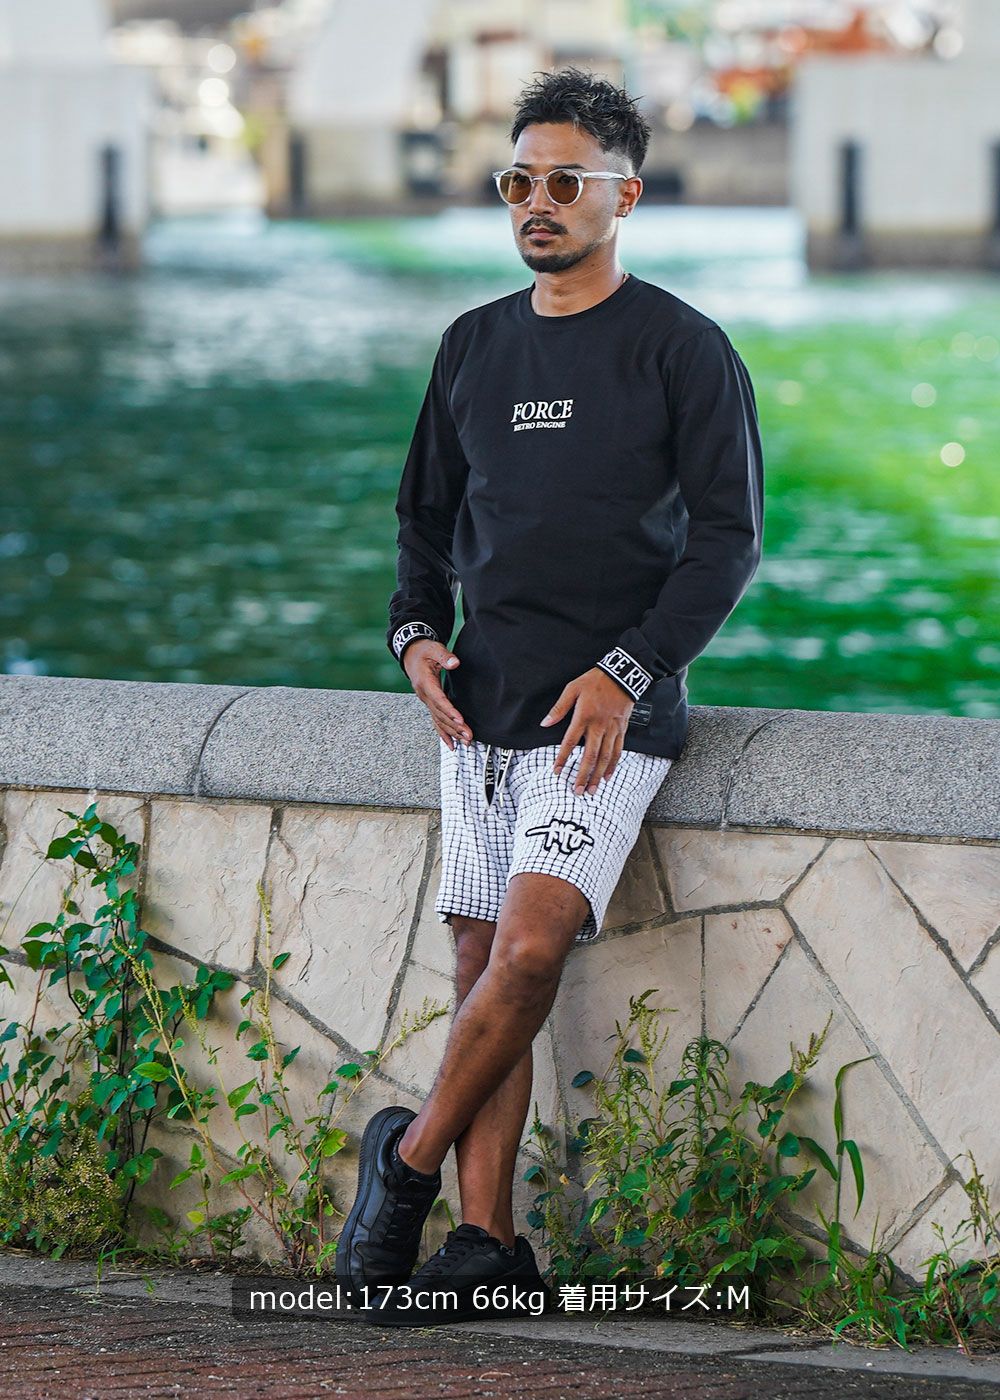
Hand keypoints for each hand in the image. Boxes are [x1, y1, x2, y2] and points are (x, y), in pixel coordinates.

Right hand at [404, 640, 472, 750]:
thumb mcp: (434, 649)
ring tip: (465, 742)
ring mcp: (426, 701)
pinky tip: (451, 744)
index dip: (449, 711)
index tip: (460, 720)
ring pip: (439, 720)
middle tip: (468, 736)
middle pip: (440, 714)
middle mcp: (424, 695)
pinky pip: (436, 721)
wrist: (411, 654)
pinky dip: (444, 734)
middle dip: (455, 727)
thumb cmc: (424, 651)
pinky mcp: (429, 703)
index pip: (439, 700)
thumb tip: (455, 663)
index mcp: (425, 683)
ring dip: (452, 733)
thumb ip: (444, 656)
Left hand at [540, 668, 633, 793]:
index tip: (556, 771)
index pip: (570, 742)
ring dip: (598, 775)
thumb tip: (545, 723)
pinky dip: (613, 765)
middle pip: (590, 756)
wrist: (622, 674)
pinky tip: (608, 776)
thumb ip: (559, 708)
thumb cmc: (596, 680)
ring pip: (605, 757)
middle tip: (577, 791)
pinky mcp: (622, 729)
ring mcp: (612, 729)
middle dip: (583, 776)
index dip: (562, 758)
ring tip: (592, 790)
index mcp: (584, 716)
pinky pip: (618, 750)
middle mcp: (599, 726)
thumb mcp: (573, 689)